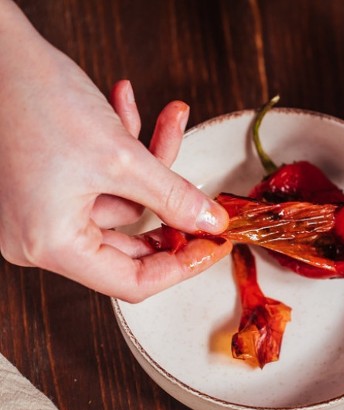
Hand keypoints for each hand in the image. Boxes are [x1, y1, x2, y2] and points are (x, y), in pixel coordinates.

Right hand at [0, 2, 229, 301]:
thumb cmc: (34, 100)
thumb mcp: (121, 157)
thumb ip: (174, 197)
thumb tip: (211, 223)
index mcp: (51, 244)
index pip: (131, 282)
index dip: (181, 265)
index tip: (213, 245)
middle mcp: (40, 237)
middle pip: (130, 242)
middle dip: (170, 205)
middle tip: (206, 195)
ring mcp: (41, 212)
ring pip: (122, 203)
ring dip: (151, 162)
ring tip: (167, 118)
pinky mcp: (46, 186)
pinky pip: (102, 182)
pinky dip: (125, 152)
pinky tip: (127, 106)